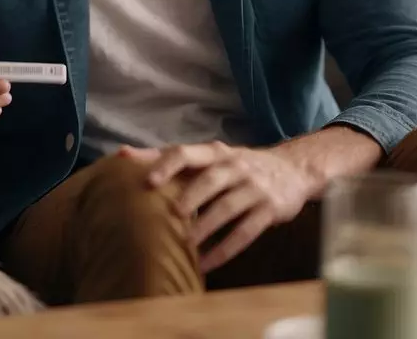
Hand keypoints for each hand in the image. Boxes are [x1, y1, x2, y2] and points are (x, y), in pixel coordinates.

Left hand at [119, 141, 320, 273]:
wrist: (293, 169)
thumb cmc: (236, 165)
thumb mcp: (208, 155)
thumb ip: (168, 157)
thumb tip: (123, 154)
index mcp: (214, 152)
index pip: (186, 153)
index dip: (166, 166)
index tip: (148, 182)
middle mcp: (234, 166)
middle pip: (209, 180)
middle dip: (189, 197)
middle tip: (170, 216)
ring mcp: (253, 188)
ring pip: (227, 208)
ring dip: (205, 227)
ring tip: (185, 245)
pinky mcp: (269, 210)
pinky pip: (245, 232)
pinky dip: (225, 250)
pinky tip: (206, 264)